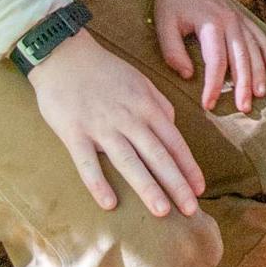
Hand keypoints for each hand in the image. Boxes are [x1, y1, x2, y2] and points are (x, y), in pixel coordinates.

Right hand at [28, 28, 204, 216]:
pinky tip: (110, 203)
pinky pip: (88, 162)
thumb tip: (172, 127)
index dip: (188, 166)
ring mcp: (101, 126)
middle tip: (191, 210)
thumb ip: (158, 104)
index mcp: (146, 106)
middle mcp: (128, 118)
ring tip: (162, 211)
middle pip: (157, 155)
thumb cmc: (104, 70)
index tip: (201, 189)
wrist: (64, 54)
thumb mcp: (140, 81)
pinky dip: (99, 183)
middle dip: (176, 184)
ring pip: (129, 161)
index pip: (173, 141)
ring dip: (147, 187)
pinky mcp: (74, 133)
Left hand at [154, 0, 265, 112]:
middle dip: (243, 85)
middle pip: (241, 58)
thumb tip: (188, 75)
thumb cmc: (173, 1)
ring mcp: (238, 19)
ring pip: (253, 49)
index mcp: (210, 23)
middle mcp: (229, 21)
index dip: (214, 85)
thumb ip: (173, 52)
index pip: (216, 61)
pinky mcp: (241, 18)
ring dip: (258, 72)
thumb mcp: (164, 25)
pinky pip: (258, 35)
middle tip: (244, 108)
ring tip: (259, 94)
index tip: (208, 104)